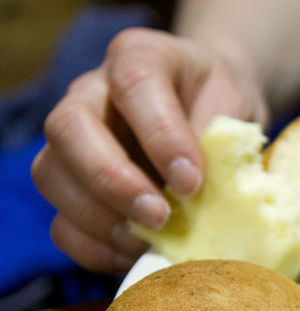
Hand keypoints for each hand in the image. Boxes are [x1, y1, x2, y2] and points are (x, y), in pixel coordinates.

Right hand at [31, 27, 267, 272]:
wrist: (213, 109)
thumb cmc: (223, 105)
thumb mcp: (237, 109)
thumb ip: (222, 141)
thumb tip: (208, 197)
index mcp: (140, 57)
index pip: (135, 82)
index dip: (160, 136)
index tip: (193, 182)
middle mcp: (93, 92)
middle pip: (69, 127)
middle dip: (112, 180)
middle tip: (160, 216)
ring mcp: (73, 139)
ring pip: (52, 174)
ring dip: (100, 218)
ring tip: (150, 241)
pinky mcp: (72, 186)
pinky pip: (59, 221)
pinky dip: (93, 246)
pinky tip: (135, 253)